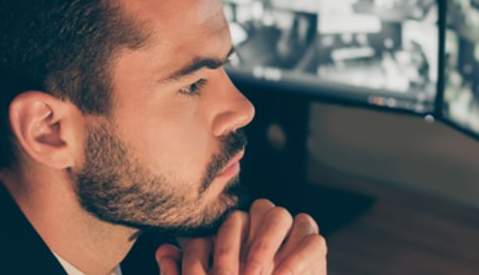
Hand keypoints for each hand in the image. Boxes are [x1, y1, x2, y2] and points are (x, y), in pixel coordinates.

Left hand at [156, 199, 326, 274]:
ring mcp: (291, 230)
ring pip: (282, 216)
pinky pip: (312, 239)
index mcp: (236, 229)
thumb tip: (163, 252)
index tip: (216, 274)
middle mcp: (263, 223)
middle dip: (244, 243)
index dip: (221, 244)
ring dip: (267, 246)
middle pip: (256, 210)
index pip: (229, 221)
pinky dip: (297, 258)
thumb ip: (184, 271)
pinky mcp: (315, 245)